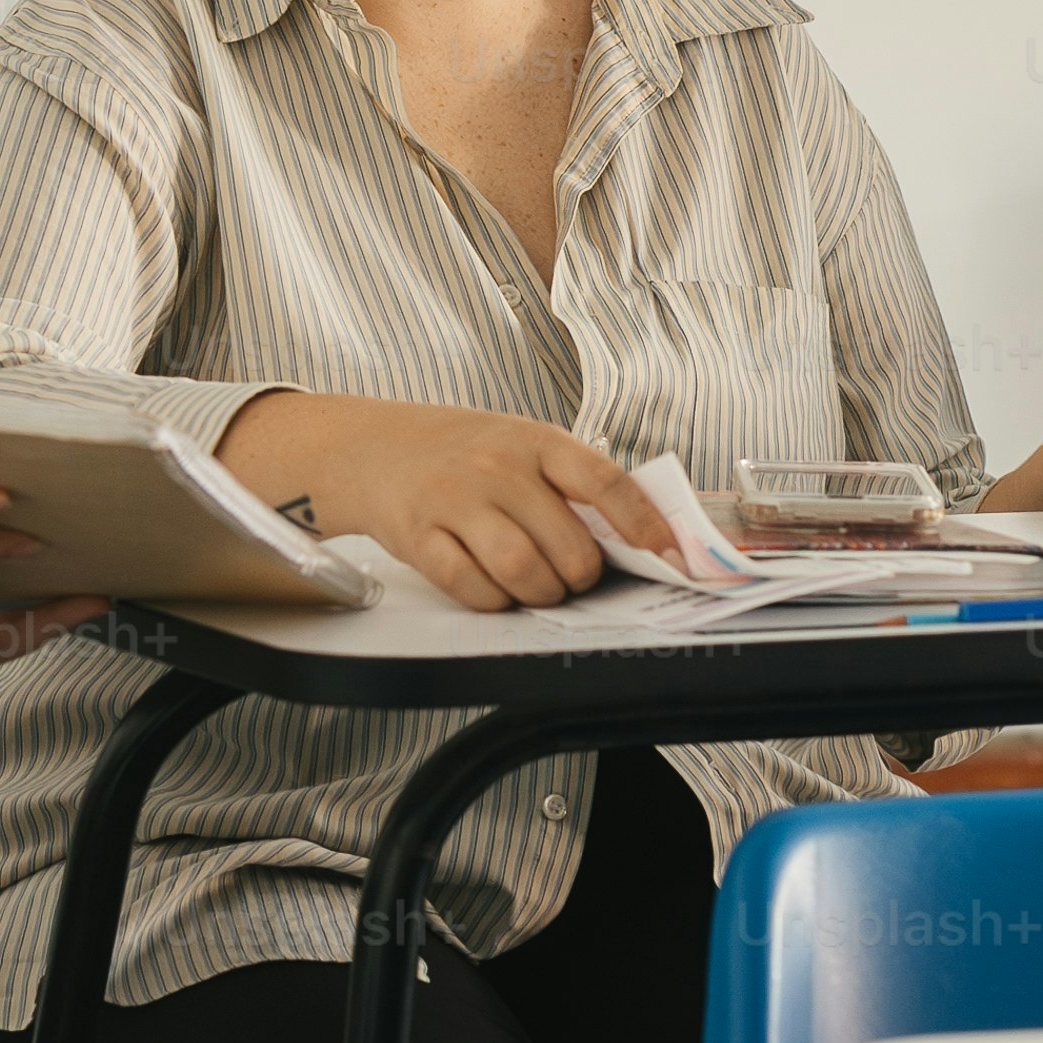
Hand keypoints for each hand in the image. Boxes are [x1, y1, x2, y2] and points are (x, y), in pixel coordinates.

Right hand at [215, 389, 674, 611]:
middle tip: (573, 578)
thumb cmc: (462, 451)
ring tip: (537, 587)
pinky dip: (494, 602)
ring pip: (522, 571)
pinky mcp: (420, 536)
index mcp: (535, 440)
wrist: (373, 448)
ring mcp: (456, 501)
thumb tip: (638, 532)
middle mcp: (497, 466)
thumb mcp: (520, 442)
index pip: (604, 481)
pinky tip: (495, 589)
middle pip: (566, 545)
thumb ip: (570, 481)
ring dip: (540, 594)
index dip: (643, 523)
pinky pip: (472, 588)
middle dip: (581, 577)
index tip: (669, 554)